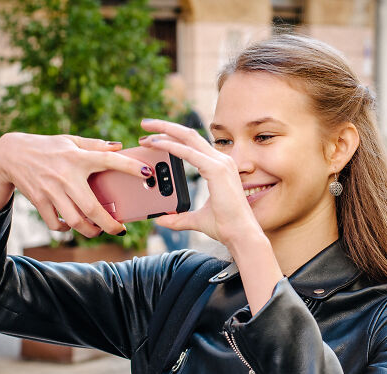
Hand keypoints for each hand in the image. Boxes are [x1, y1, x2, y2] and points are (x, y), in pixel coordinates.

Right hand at [0, 133, 150, 236]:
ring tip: (99, 230)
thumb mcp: (71, 141)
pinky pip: (56, 223)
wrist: (10, 154)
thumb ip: (95, 146)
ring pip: (76, 221)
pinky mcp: (39, 202)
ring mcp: (52, 191)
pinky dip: (67, 228)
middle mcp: (66, 176)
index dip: (129, 167)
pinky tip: (74, 225)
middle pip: (92, 208)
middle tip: (121, 230)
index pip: (109, 161)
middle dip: (110, 224)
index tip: (147, 174)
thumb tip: (119, 147)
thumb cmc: (47, 147)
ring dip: (91, 231)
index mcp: (77, 158)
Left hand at [138, 119, 261, 245]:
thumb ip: (179, 218)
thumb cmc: (226, 226)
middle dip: (166, 127)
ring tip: (146, 132)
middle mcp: (221, 160)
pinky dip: (171, 146)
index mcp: (218, 167)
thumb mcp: (197, 219)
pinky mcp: (217, 170)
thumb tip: (161, 220)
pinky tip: (155, 144)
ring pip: (188, 137)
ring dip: (165, 132)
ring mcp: (220, 163)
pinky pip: (189, 153)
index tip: (153, 138)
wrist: (241, 235)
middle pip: (189, 135)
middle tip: (145, 125)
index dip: (173, 137)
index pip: (193, 144)